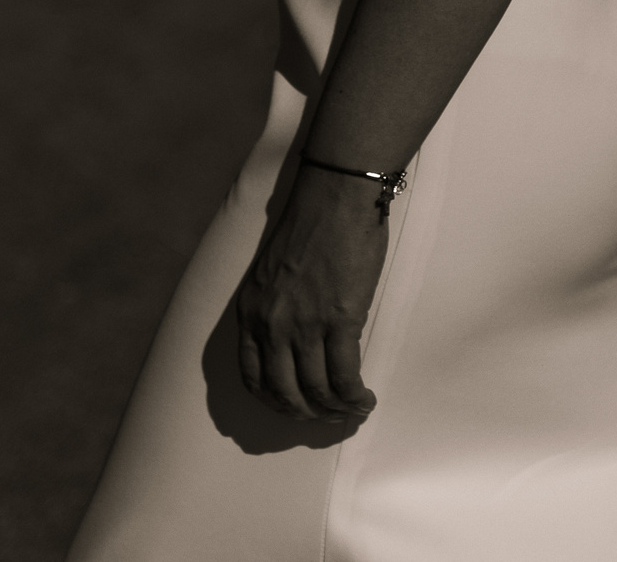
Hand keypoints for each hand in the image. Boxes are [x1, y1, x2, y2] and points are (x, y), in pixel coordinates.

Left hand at [234, 166, 386, 423]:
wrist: (336, 197)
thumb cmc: (311, 225)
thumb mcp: (272, 273)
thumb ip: (275, 308)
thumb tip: (294, 341)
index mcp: (250, 313)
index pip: (253, 378)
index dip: (275, 402)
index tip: (295, 408)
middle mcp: (270, 325)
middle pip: (284, 392)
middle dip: (307, 414)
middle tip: (327, 418)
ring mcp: (304, 325)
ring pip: (316, 391)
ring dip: (336, 411)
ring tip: (353, 410)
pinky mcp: (339, 320)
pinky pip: (344, 376)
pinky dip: (355, 397)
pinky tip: (365, 398)